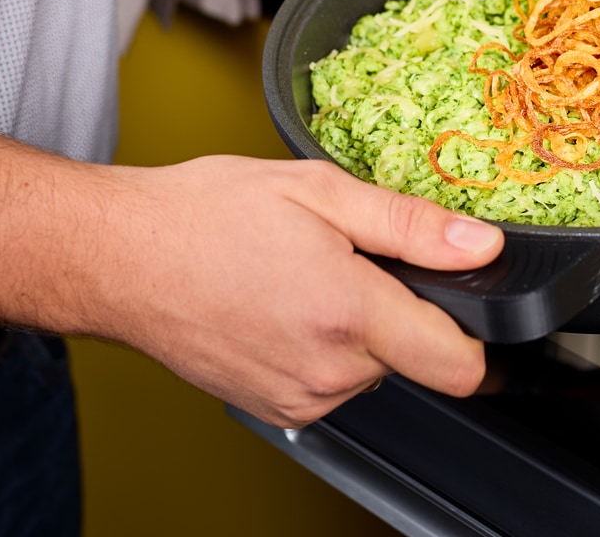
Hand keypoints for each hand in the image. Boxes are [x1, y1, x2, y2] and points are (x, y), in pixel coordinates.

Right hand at [91, 156, 502, 427]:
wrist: (120, 258)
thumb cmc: (204, 216)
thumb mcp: (317, 191)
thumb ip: (410, 224)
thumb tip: (479, 246)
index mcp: (348, 313)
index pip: (459, 365)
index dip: (475, 333)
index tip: (459, 301)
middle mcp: (327, 370)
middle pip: (413, 357)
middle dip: (397, 309)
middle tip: (345, 259)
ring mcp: (299, 396)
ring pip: (372, 368)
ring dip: (357, 327)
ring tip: (302, 277)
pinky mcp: (276, 407)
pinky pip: (332, 381)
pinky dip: (322, 347)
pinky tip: (281, 305)